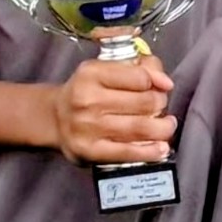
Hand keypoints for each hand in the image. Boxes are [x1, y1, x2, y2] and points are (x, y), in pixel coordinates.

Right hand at [50, 51, 173, 168]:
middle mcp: (87, 100)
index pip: (140, 77)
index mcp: (91, 74)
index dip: (156, 82)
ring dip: (163, 128)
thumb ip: (139, 68)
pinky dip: (151, 151)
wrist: (55, 119)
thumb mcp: (105, 70)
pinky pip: (129, 152)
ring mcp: (89, 127)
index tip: (159, 87)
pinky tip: (160, 148)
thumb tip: (165, 82)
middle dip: (160, 104)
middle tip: (159, 106)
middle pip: (145, 103)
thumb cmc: (87, 92)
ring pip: (142, 128)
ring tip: (166, 125)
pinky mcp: (91, 151)